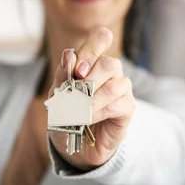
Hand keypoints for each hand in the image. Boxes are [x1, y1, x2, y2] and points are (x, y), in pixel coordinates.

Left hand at [48, 27, 135, 170]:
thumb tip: (69, 57)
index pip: (101, 38)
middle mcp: (110, 71)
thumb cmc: (67, 116)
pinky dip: (98, 111)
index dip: (92, 48)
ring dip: (92, 98)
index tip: (78, 69)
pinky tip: (87, 119)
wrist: (76, 146)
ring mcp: (121, 88)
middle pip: (109, 62)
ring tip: (78, 112)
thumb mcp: (56, 96)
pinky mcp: (128, 107)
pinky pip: (117, 103)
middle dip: (90, 79)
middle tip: (75, 94)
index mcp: (91, 61)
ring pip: (115, 83)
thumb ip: (62, 77)